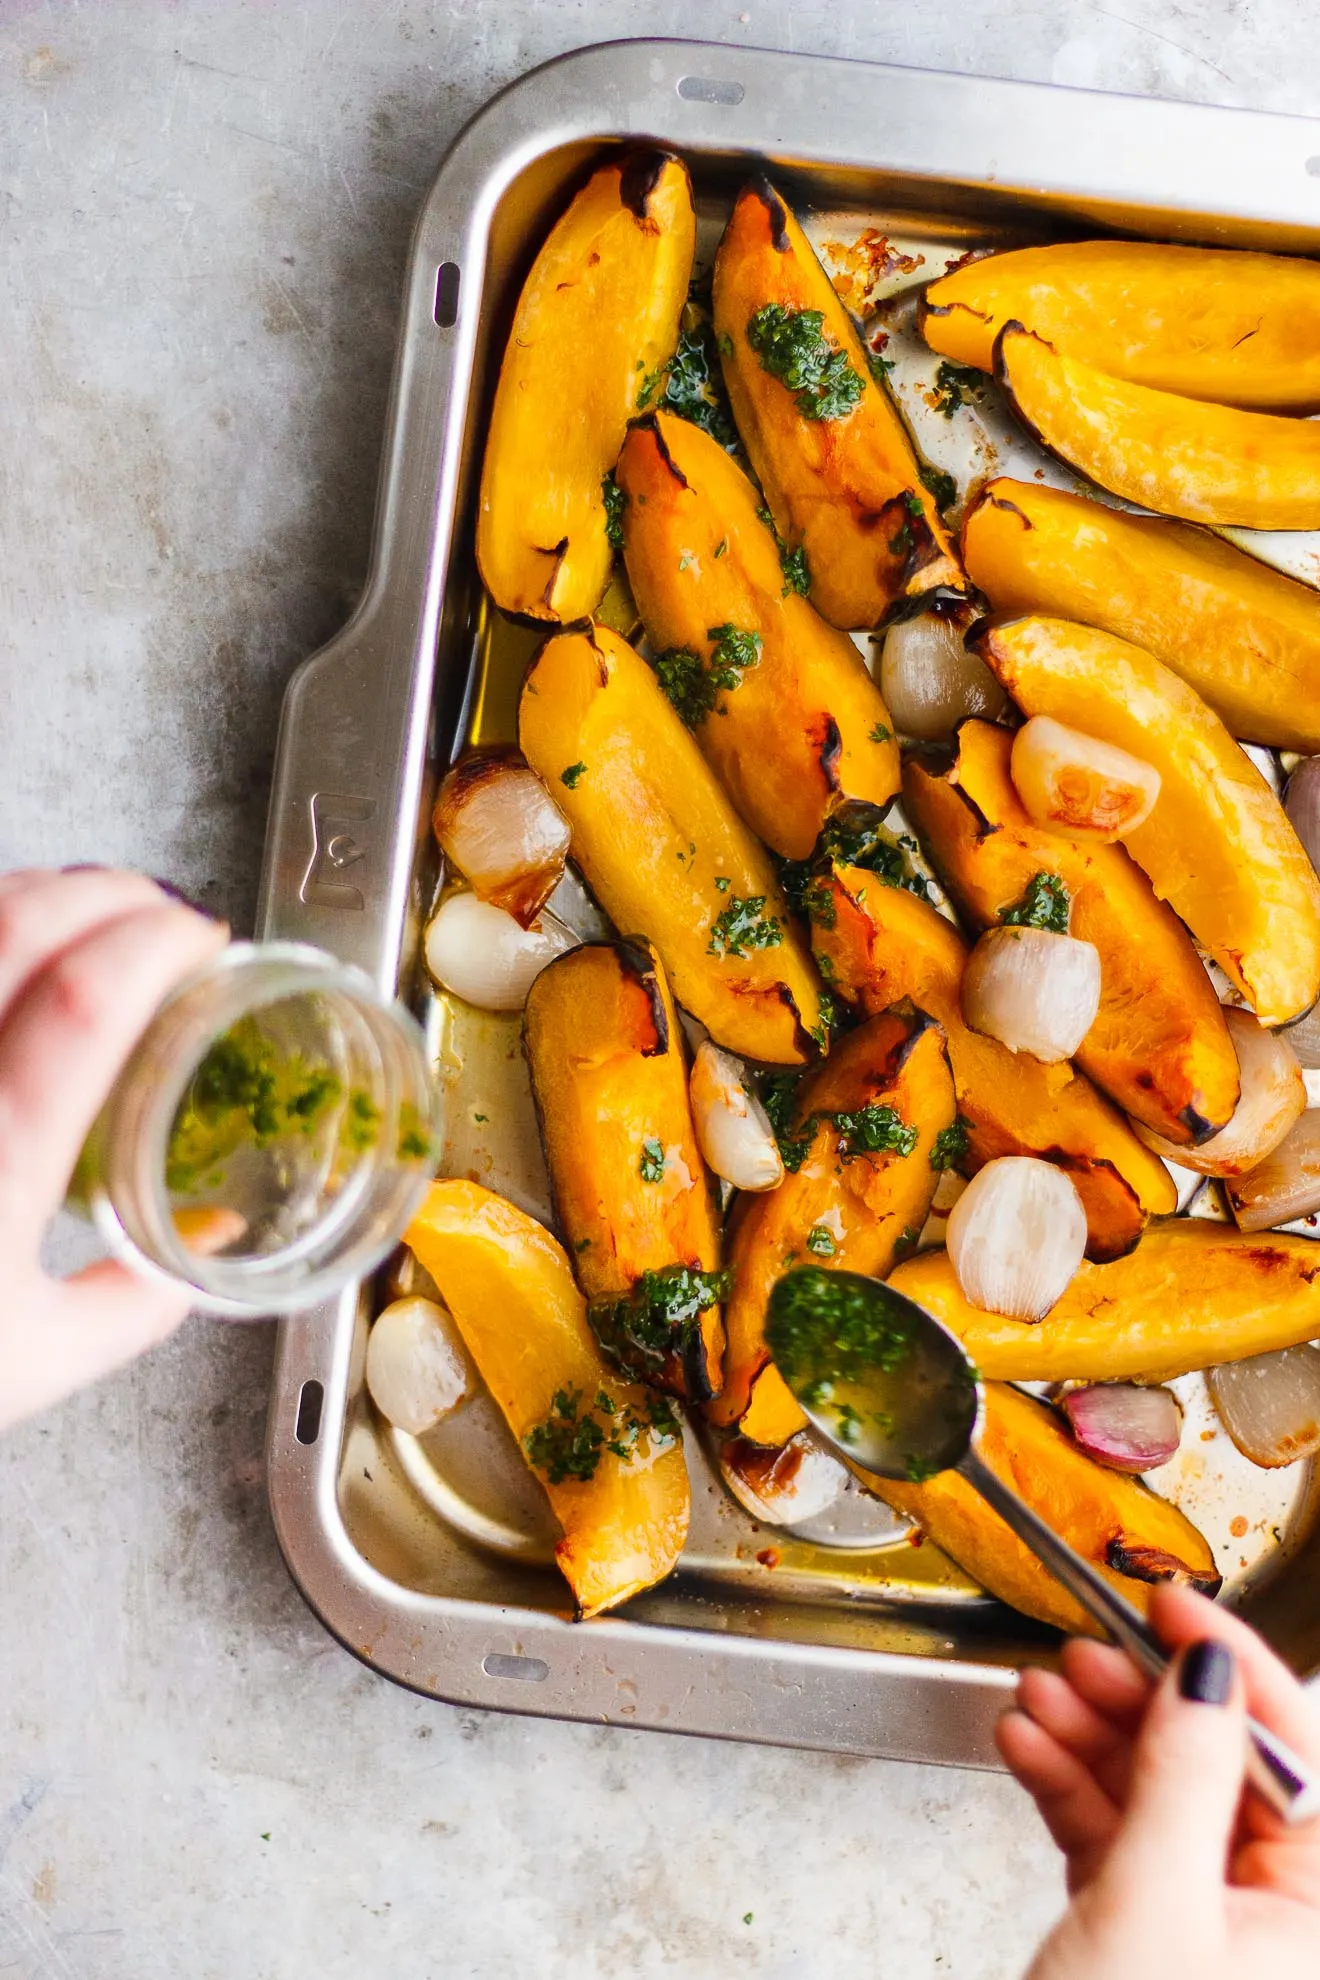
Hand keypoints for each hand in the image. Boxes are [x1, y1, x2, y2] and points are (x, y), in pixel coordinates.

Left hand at [0, 867, 227, 1430]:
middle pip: (23, 924)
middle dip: (111, 892)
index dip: (159, 943)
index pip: (88, 1001)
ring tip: (90, 911)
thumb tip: (205, 1239)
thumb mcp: (31, 1362)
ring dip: (42, 893)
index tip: (205, 943)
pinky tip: (8, 939)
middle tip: (159, 912)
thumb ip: (132, 1303)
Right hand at [998, 1583, 1319, 1978]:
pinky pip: (1109, 1827)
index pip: (1290, 1753)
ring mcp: (1198, 1916)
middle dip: (1139, 1699)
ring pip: (1153, 1789)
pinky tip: (1028, 1743)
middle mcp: (1266, 1910)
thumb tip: (1207, 1671)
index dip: (1233, 1666)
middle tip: (1089, 1655)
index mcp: (1311, 1909)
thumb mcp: (1155, 1901)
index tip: (1175, 1606)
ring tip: (1039, 1694)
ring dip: (1087, 1731)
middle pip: (1215, 1763)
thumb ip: (1183, 1777)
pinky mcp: (1133, 1923)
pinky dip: (1063, 1780)